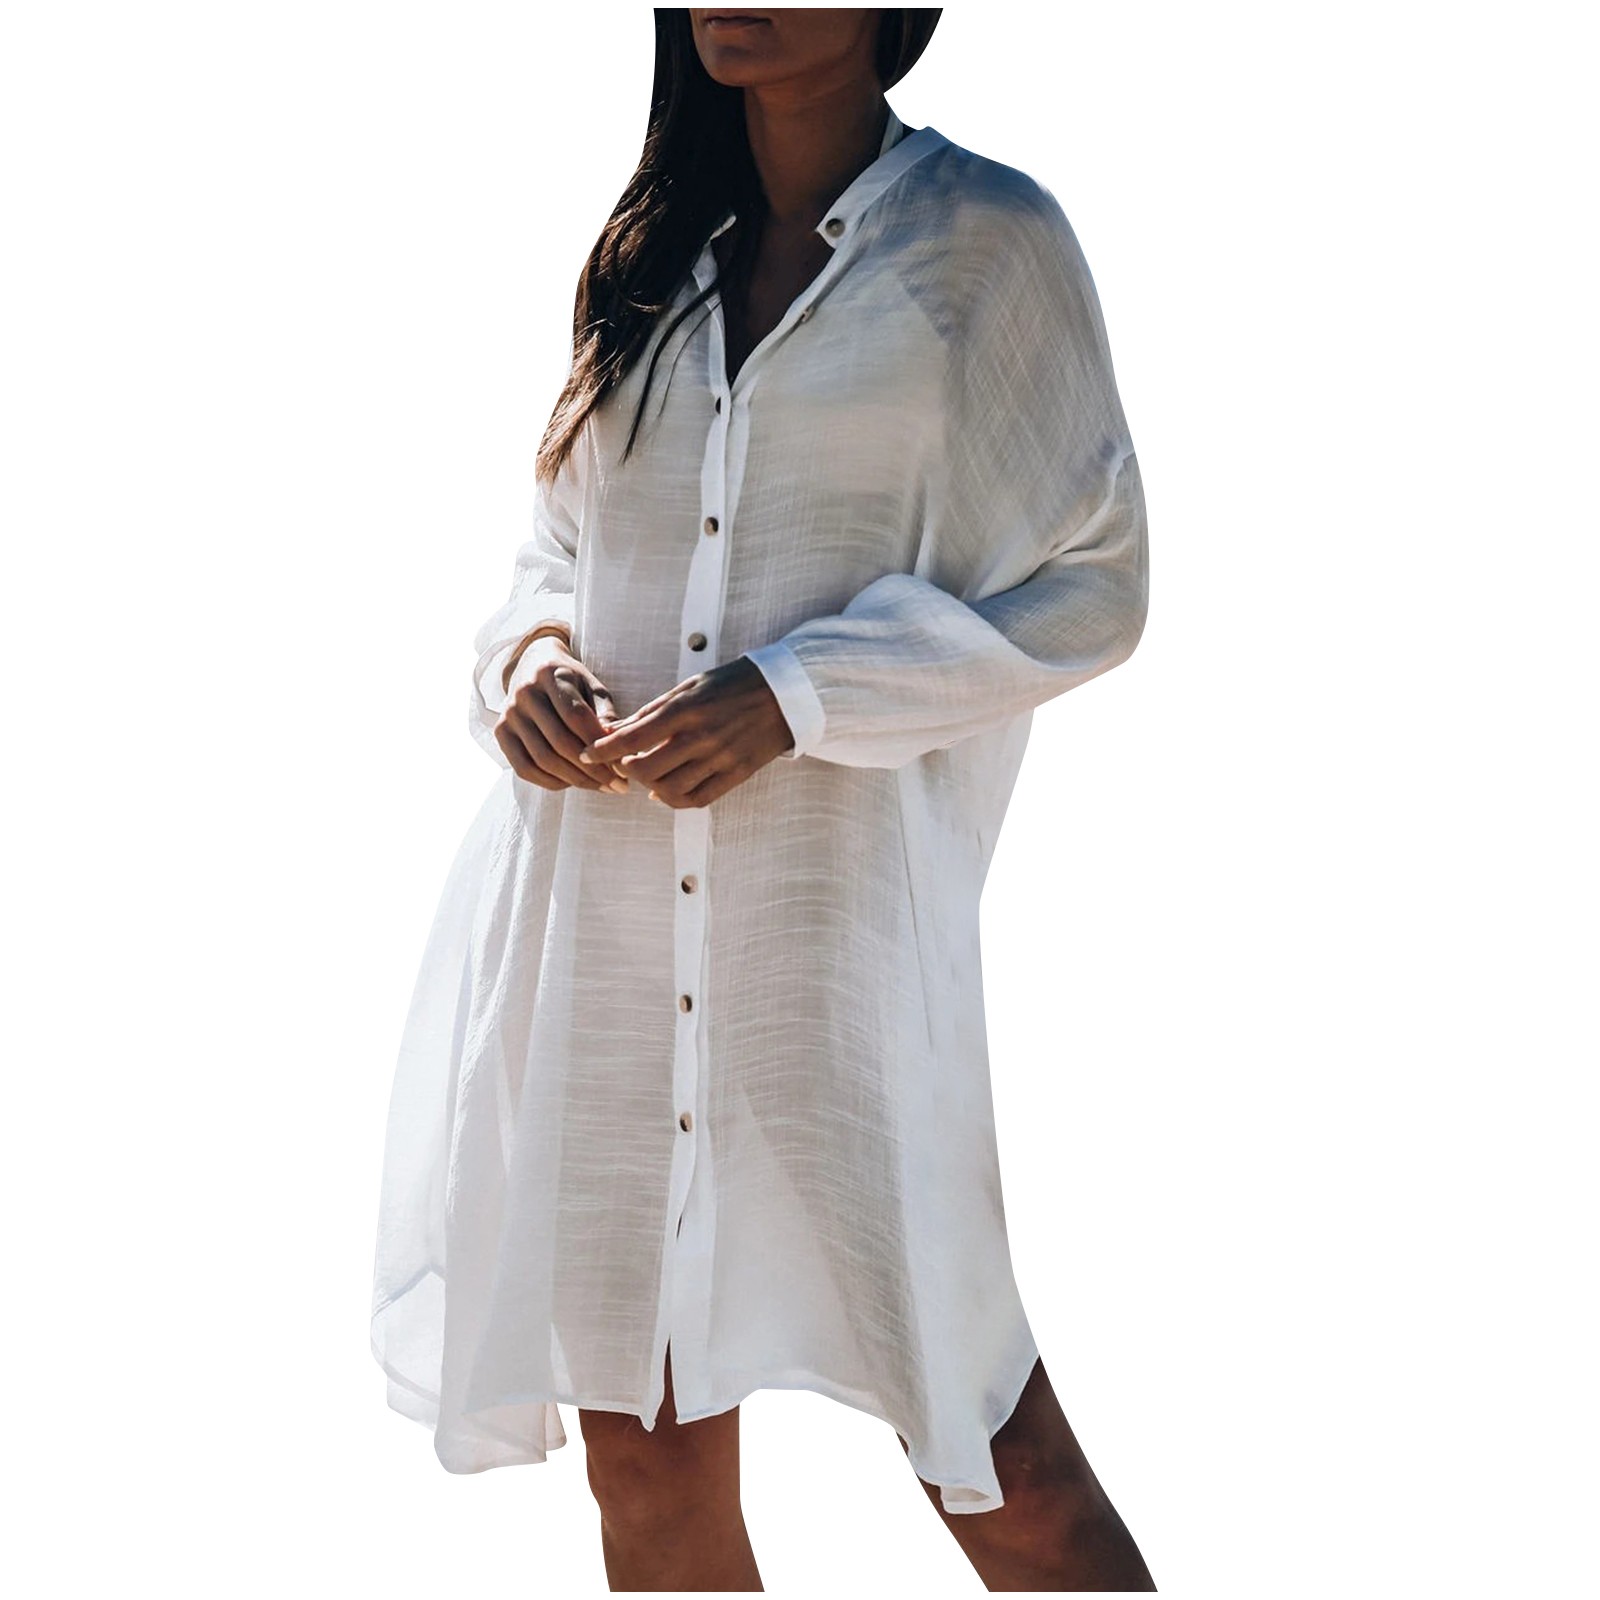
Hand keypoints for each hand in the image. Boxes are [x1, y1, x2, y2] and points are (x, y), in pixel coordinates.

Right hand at [494, 636, 631, 792]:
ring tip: (601, 787)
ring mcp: (509, 714)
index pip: (576, 716)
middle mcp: (525, 693)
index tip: (622, 766)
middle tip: (617, 785)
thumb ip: (605, 711)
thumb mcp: (593, 685)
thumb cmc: (571, 681)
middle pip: (560, 741)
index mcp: (550, 674)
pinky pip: (524, 768)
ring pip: (543, 759)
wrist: (531, 666)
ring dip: (575, 780)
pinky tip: (573, 784)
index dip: (599, 744)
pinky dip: (551, 782)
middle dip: (592, 770)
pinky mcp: (501, 732)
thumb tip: (614, 744)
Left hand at [578, 655, 794, 807]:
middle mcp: (702, 738)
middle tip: (622, 762)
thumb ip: (652, 712)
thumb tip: (616, 730)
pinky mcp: (736, 775)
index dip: (605, 749)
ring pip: (669, 789)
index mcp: (686, 710)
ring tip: (646, 775)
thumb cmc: (731, 684)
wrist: (783, 693)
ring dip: (649, 786)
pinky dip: (673, 800)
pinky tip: (664, 792)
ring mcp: (720, 759)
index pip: (633, 738)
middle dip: (626, 769)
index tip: (588, 754)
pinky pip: (697, 799)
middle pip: (647, 769)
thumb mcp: (688, 687)